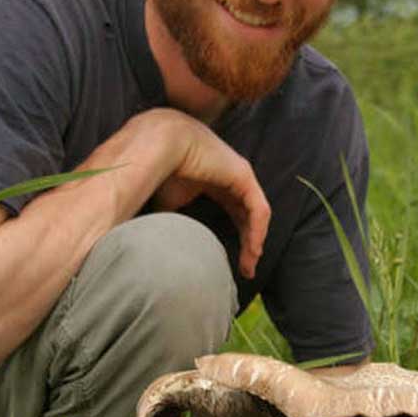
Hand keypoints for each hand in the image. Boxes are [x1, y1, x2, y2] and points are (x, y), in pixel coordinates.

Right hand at [145, 110, 270, 278]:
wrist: (158, 145)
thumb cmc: (160, 171)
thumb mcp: (169, 206)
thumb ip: (178, 224)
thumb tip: (173, 251)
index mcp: (216, 182)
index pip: (234, 213)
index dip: (236, 237)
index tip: (233, 264)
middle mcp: (232, 178)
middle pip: (247, 216)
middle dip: (248, 245)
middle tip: (246, 271)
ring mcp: (240, 175)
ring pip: (256, 215)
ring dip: (254, 242)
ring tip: (249, 266)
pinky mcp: (244, 175)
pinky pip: (259, 209)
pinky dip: (257, 231)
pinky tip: (253, 249)